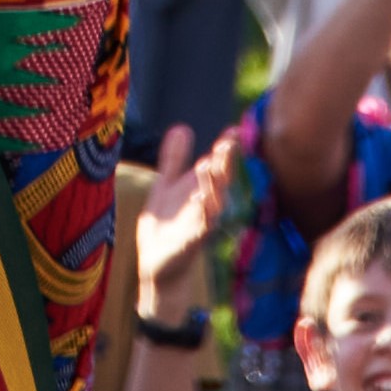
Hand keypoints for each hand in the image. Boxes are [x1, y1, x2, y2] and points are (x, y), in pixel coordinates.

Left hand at [130, 122, 235, 319]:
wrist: (157, 264)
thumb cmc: (167, 224)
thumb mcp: (166, 185)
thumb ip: (174, 158)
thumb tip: (182, 126)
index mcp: (200, 191)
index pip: (216, 167)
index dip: (225, 149)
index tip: (233, 129)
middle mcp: (205, 207)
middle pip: (219, 183)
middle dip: (225, 164)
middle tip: (228, 143)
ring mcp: (200, 226)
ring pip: (212, 204)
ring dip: (211, 186)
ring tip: (208, 165)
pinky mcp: (190, 244)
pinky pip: (200, 230)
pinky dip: (202, 217)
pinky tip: (201, 203)